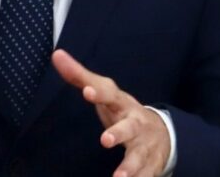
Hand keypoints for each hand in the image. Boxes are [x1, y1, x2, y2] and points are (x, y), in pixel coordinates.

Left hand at [52, 49, 169, 176]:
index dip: (99, 92)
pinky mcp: (149, 166)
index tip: (86, 91)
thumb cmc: (123, 111)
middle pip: (129, 127)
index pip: (109, 95)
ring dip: (129, 168)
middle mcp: (135, 124)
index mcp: (122, 104)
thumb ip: (79, 76)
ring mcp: (144, 146)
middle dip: (119, 133)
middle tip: (106, 140)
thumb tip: (56, 54)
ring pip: (138, 157)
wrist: (162, 133)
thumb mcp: (105, 93)